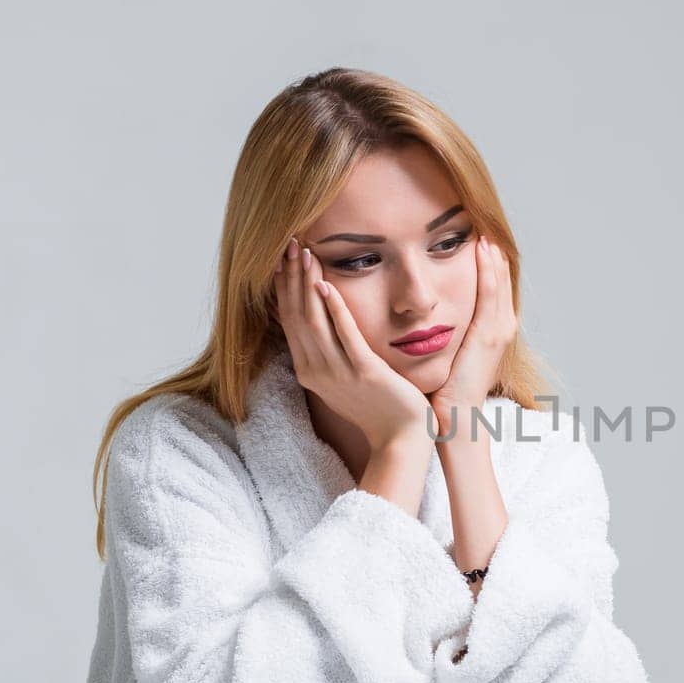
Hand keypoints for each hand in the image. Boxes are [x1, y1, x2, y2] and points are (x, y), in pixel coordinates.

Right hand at [273, 236, 433, 451]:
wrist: (401, 438)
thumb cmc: (378, 406)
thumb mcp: (344, 376)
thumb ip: (330, 351)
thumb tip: (320, 321)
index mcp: (309, 370)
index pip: (288, 320)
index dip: (283, 287)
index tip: (282, 258)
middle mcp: (316, 371)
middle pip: (295, 315)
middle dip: (291, 277)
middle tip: (290, 244)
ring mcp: (338, 373)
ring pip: (313, 321)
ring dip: (307, 284)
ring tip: (305, 253)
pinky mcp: (364, 372)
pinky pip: (345, 336)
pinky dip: (334, 310)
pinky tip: (327, 286)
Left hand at [430, 235, 516, 423]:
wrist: (457, 418)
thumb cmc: (447, 391)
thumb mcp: (450, 355)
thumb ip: (446, 334)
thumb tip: (427, 318)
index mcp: (492, 332)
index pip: (492, 290)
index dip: (487, 266)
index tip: (476, 241)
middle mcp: (501, 328)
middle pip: (500, 281)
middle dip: (492, 255)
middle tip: (483, 225)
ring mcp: (498, 330)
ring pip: (498, 282)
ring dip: (492, 255)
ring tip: (484, 230)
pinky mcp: (489, 334)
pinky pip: (490, 293)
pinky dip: (488, 269)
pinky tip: (482, 249)